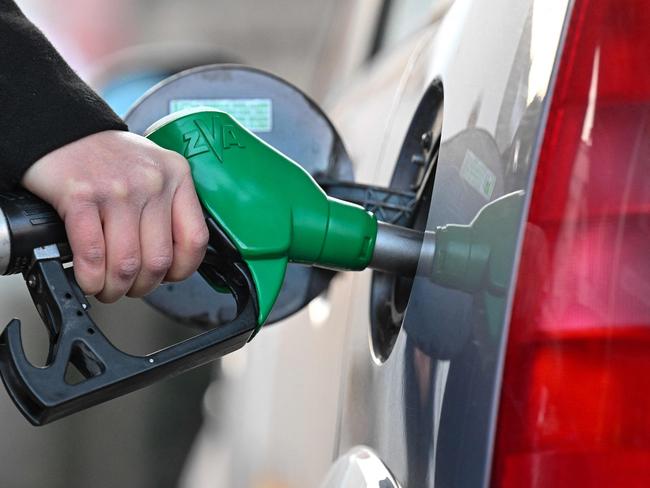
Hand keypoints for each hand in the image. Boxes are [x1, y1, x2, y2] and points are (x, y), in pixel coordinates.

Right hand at [22, 130, 208, 302]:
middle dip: (141, 286)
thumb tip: (175, 259)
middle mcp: (152, 181)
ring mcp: (117, 189)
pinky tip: (88, 278)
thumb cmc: (107, 157)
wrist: (59, 129)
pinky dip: (90, 277)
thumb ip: (169, 207)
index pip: (195, 239)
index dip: (182, 270)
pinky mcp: (80, 196)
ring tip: (106, 287)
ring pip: (126, 264)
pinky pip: (92, 254)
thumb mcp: (154, 171)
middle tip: (129, 287)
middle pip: (158, 260)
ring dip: (114, 288)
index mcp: (177, 176)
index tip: (168, 277)